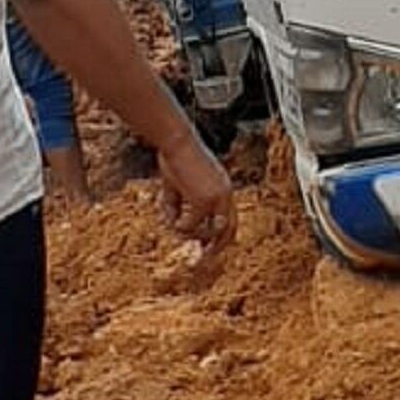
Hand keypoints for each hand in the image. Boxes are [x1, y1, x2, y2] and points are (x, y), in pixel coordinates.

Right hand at [157, 121, 235, 251]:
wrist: (176, 141)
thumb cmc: (174, 156)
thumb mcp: (178, 184)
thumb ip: (179, 204)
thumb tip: (174, 226)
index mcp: (223, 187)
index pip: (229, 216)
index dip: (219, 233)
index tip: (207, 244)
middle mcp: (225, 195)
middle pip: (230, 230)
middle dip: (217, 247)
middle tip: (204, 258)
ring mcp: (216, 200)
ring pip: (207, 231)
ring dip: (190, 233)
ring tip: (173, 223)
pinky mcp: (203, 202)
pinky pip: (191, 226)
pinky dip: (179, 226)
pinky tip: (169, 215)